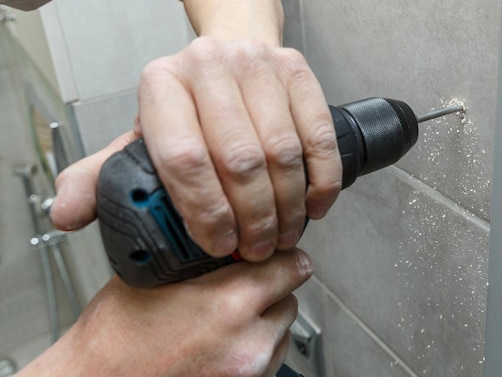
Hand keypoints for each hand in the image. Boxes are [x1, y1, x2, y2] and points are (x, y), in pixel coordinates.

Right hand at [18, 249, 312, 376]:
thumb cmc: (113, 343)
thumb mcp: (153, 275)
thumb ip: (199, 254)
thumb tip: (222, 234)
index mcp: (230, 304)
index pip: (292, 265)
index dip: (280, 254)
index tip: (271, 252)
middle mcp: (249, 341)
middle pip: (290, 297)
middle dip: (269, 288)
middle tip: (243, 285)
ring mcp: (251, 371)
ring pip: (282, 330)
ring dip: (263, 320)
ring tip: (224, 320)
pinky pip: (269, 358)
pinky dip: (254, 347)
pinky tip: (221, 344)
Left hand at [51, 38, 341, 260]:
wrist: (232, 53)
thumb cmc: (189, 107)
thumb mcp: (141, 137)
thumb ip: (102, 176)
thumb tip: (68, 214)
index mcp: (161, 84)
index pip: (183, 158)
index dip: (205, 212)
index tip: (219, 245)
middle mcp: (208, 66)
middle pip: (239, 158)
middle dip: (252, 218)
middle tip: (256, 249)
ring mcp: (258, 63)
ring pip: (281, 151)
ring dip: (287, 207)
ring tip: (282, 235)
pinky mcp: (297, 70)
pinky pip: (317, 135)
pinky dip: (320, 180)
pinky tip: (313, 206)